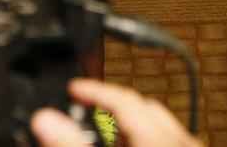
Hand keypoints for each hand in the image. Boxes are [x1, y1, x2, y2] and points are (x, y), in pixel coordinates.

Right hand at [31, 79, 200, 146]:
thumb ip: (72, 143)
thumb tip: (45, 119)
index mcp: (156, 137)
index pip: (122, 97)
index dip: (94, 88)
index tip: (74, 86)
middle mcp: (180, 141)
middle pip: (145, 108)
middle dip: (113, 104)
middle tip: (86, 106)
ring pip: (160, 126)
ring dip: (131, 124)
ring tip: (106, 132)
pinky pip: (170, 141)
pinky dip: (146, 139)